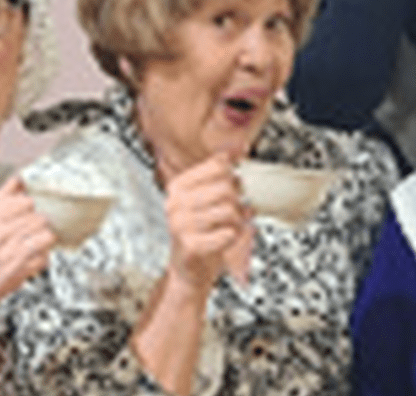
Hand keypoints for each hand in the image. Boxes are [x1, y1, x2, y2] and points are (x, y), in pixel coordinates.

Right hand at [0, 175, 55, 319]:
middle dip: (38, 226)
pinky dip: (41, 260)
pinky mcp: (18, 272)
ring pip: (46, 235)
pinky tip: (30, 262)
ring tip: (33, 246)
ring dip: (43, 242)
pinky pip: (44, 258)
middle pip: (39, 217)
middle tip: (31, 233)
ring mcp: (9, 253)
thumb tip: (18, 180)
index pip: (24, 201)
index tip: (26, 214)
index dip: (29, 208)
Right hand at [162, 152, 250, 292]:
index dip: (233, 175)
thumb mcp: (208, 197)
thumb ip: (221, 171)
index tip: (234, 185)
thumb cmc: (201, 231)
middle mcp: (175, 202)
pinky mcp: (190, 245)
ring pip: (230, 211)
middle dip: (237, 201)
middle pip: (226, 188)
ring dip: (237, 221)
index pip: (217, 166)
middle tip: (233, 211)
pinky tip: (224, 238)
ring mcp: (180, 224)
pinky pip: (227, 234)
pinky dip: (233, 237)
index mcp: (178, 186)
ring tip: (229, 226)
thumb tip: (240, 146)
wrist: (188, 270)